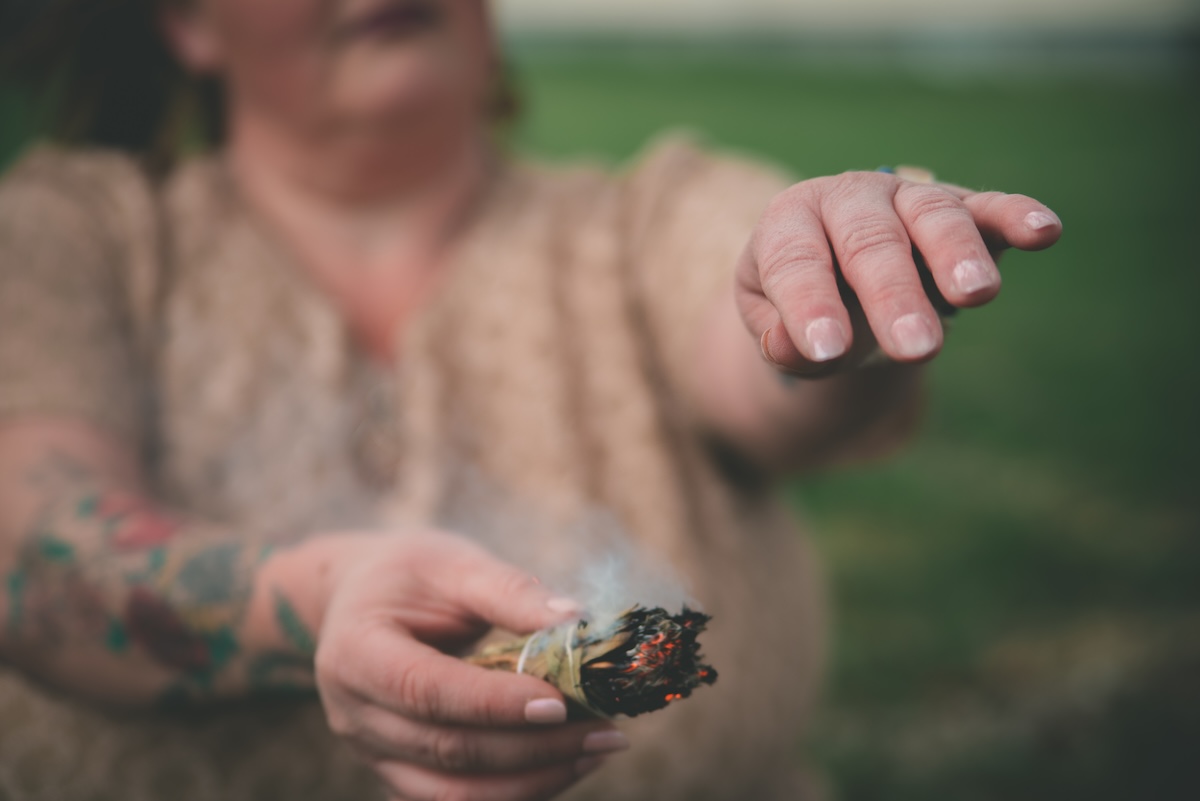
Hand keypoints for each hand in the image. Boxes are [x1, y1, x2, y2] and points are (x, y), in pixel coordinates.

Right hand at [315, 532, 626, 800]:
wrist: (359, 598)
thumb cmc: (410, 574)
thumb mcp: (454, 563)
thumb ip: (509, 591)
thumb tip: (574, 620)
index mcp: (356, 652)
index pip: (425, 690)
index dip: (493, 703)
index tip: (561, 702)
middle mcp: (354, 713)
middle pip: (447, 750)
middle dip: (533, 748)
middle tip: (605, 729)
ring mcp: (372, 751)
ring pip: (453, 793)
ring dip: (533, 781)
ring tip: (596, 749)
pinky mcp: (399, 772)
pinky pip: (457, 799)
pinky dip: (516, 791)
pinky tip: (566, 763)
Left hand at [736, 169, 1061, 373]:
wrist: (841, 276)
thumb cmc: (804, 305)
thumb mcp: (774, 324)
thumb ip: (781, 340)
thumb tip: (789, 349)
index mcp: (790, 221)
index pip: (795, 262)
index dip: (809, 305)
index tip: (828, 352)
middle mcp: (849, 198)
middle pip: (870, 241)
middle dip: (893, 295)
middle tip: (915, 349)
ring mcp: (907, 198)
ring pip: (932, 216)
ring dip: (956, 253)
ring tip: (976, 294)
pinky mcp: (963, 207)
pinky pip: (990, 207)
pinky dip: (1018, 214)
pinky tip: (1045, 231)